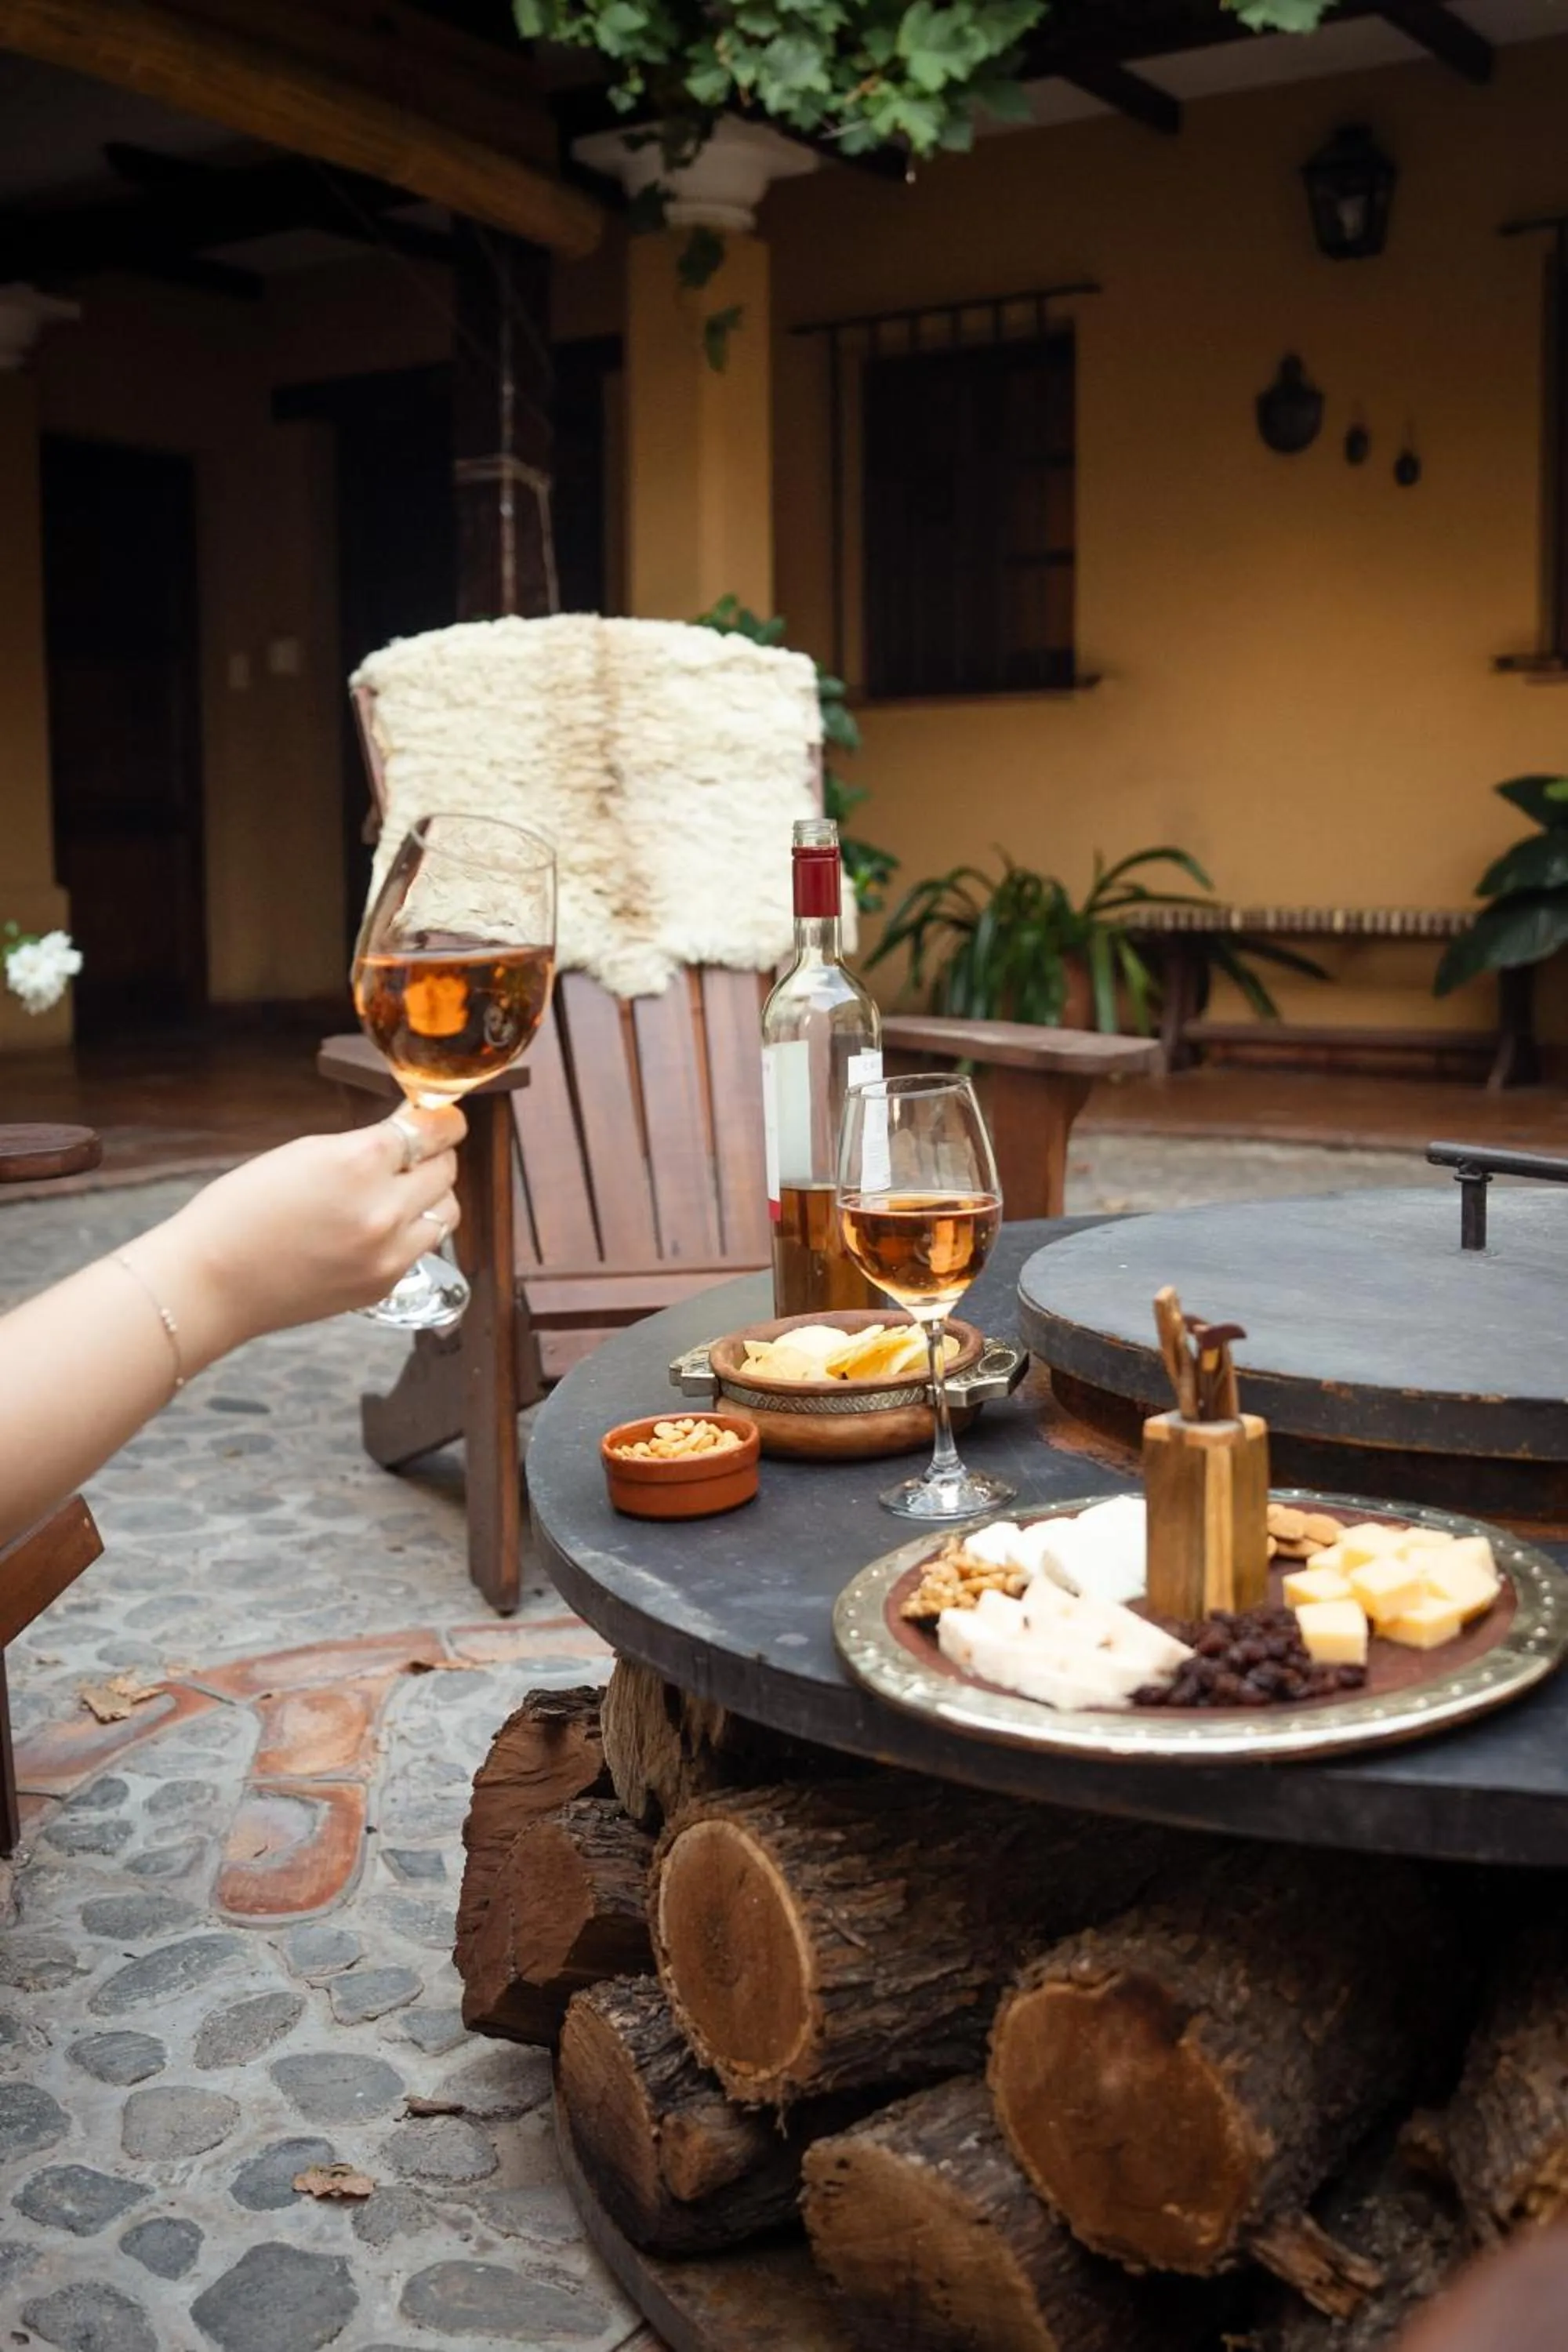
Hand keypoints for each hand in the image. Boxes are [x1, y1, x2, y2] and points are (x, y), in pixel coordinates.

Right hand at [135, 1109, 464, 1359]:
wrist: (212, 1281)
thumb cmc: (242, 1210)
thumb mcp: (305, 1153)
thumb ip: (364, 1144)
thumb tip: (408, 1132)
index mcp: (360, 1162)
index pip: (432, 1130)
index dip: (441, 1120)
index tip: (443, 1117)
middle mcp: (385, 1208)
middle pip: (446, 1169)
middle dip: (434, 1156)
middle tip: (415, 1153)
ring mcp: (389, 1252)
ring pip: (446, 1211)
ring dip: (431, 1197)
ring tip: (399, 1192)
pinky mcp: (384, 1284)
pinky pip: (421, 1247)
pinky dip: (410, 1233)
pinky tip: (377, 1227)